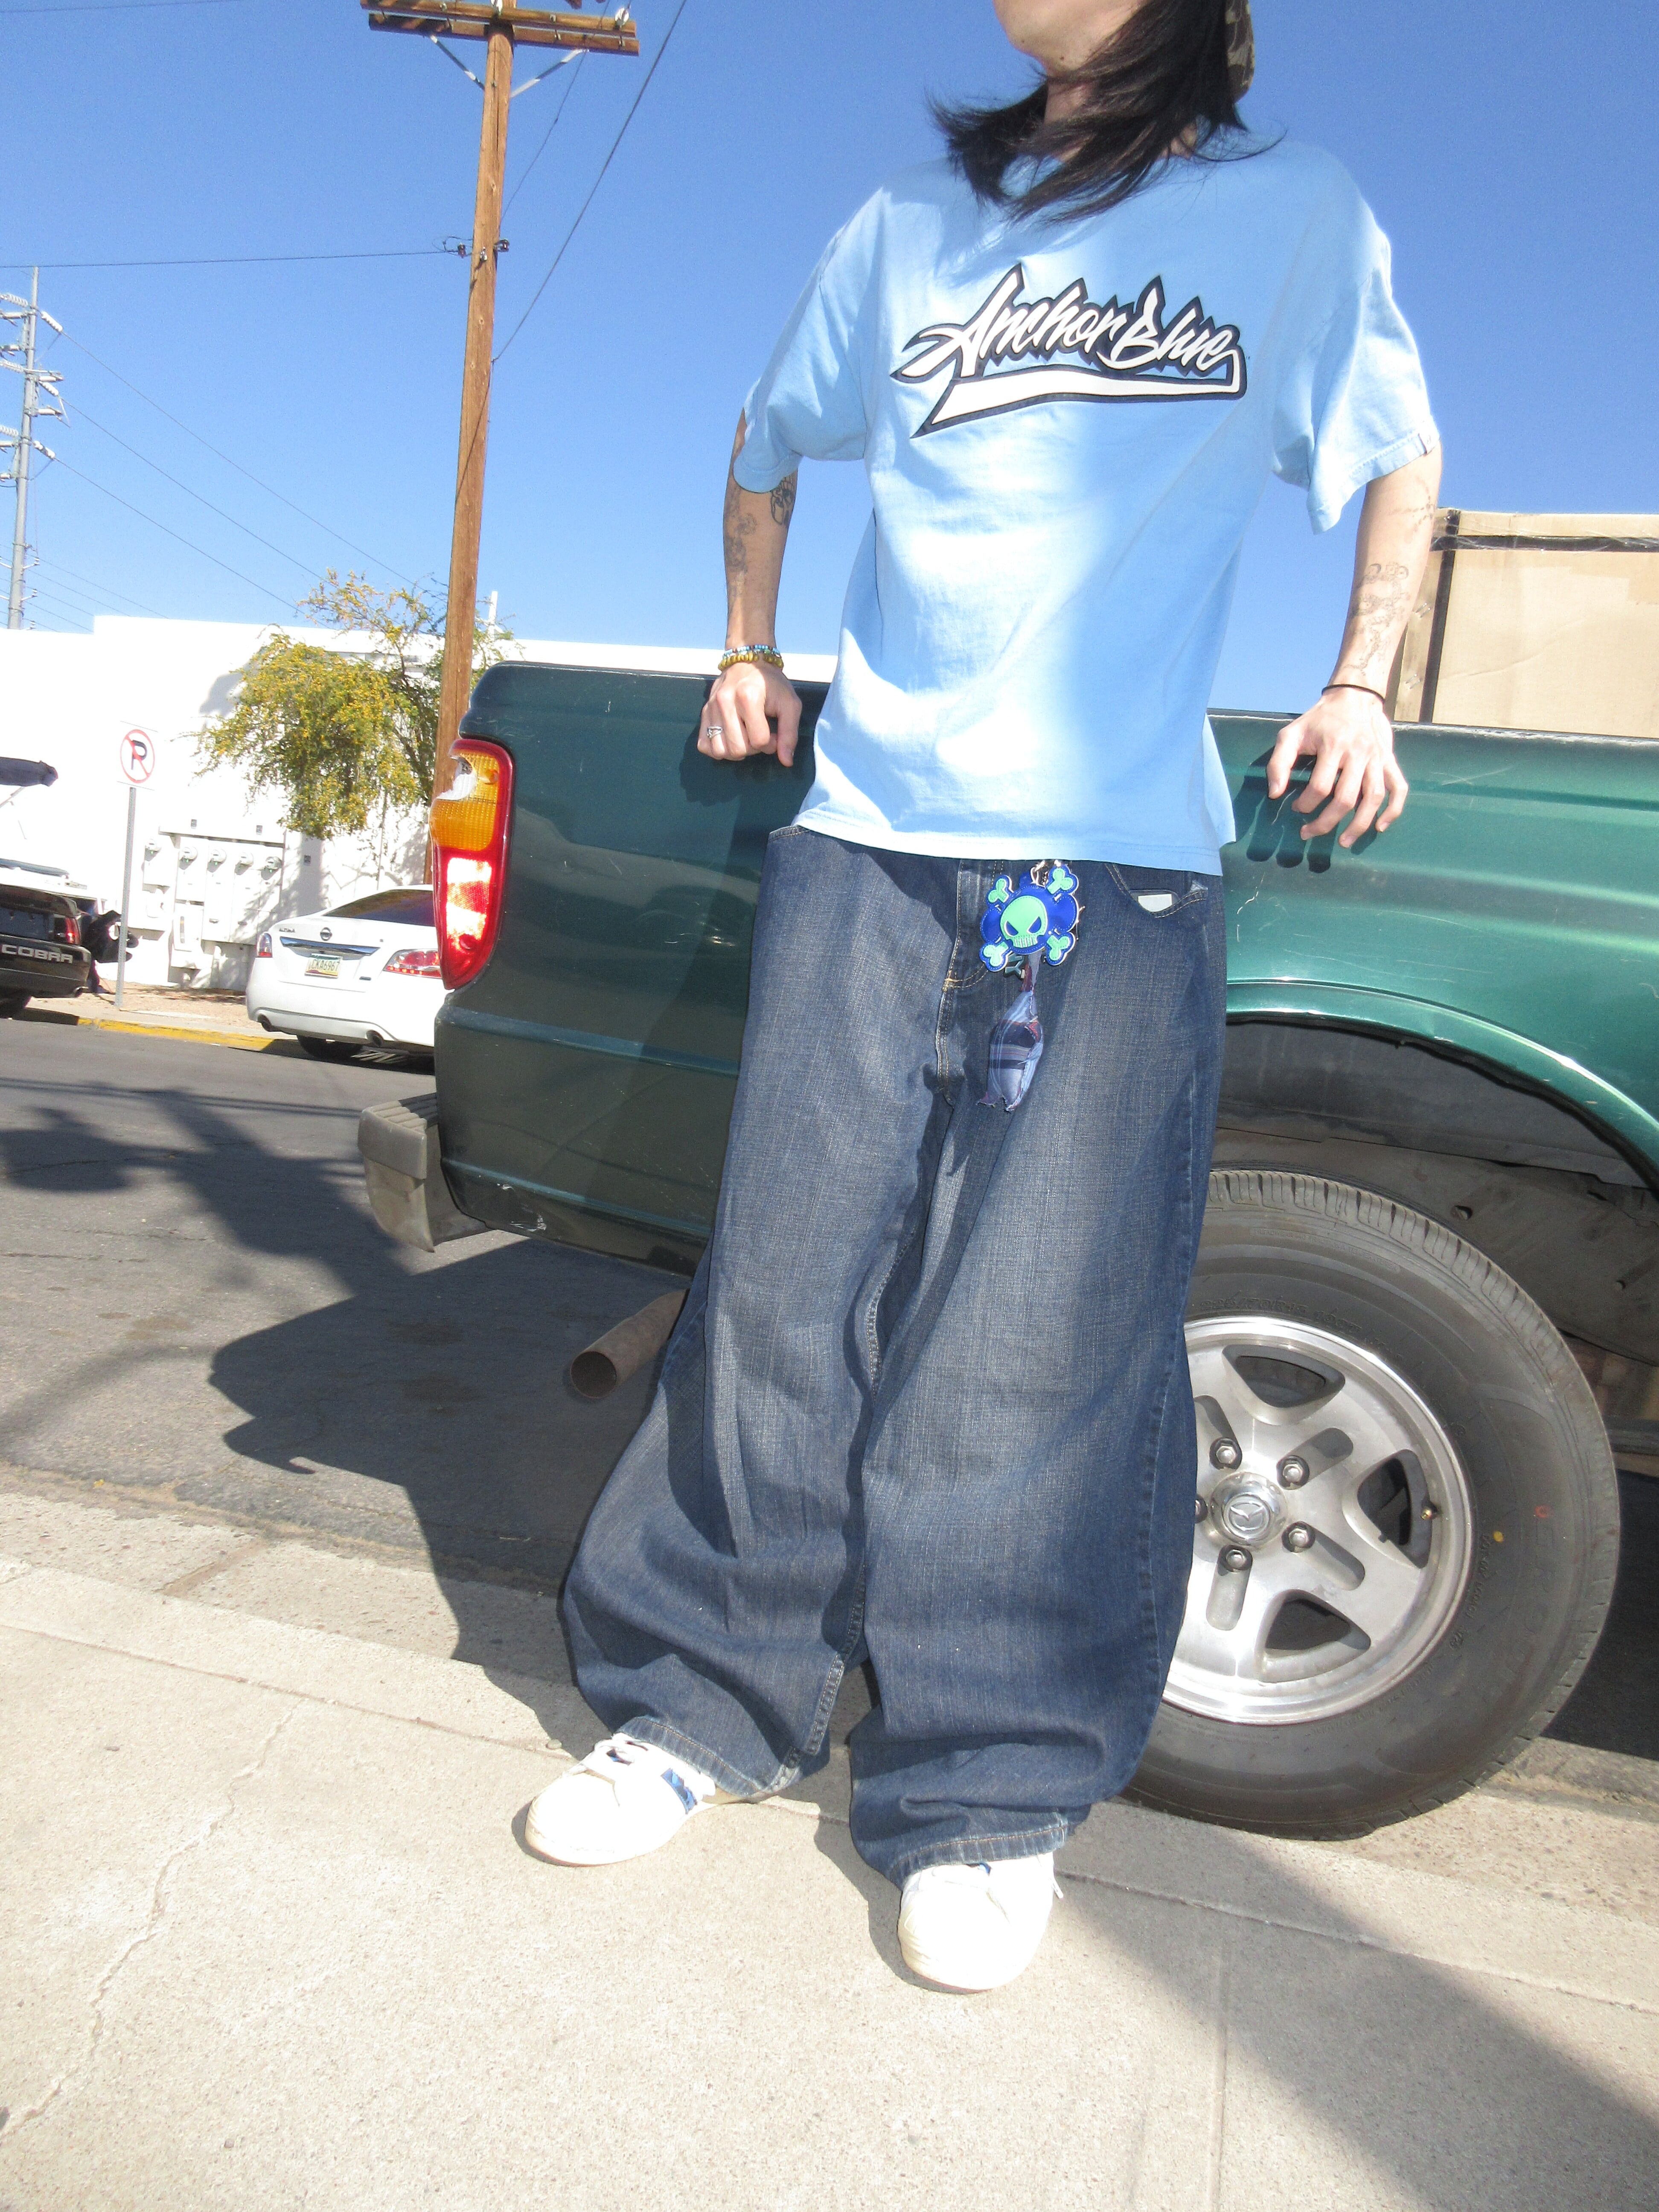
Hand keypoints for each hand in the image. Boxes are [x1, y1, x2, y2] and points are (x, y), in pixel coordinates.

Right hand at [698, 658, 801, 766]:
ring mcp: (711, 708)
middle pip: (738, 749)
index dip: (771, 743)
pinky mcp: (704, 713)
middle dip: (753, 749)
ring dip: (735, 751)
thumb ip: (789, 733)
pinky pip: (704, 745)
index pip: (759, 741)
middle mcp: (725, 702)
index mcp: (748, 697)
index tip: (774, 732)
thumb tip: (786, 762)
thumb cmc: (772, 684)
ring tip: (745, 737)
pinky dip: (718, 749)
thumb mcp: (789, 704)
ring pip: (720, 751)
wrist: (749, 662)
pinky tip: (730, 739)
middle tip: (759, 734)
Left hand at [1266, 689, 1407, 847]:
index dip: (1306, 804)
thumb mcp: (1292, 734)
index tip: (1296, 808)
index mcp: (1334, 746)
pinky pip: (1399, 788)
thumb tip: (1274, 793)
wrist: (1354, 697)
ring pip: (1374, 798)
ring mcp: (1377, 758)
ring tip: (1345, 842)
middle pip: (1346, 798)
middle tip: (1309, 833)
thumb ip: (1279, 762)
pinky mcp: (1389, 760)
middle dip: (1326, 822)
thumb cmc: (1319, 719)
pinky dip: (1393, 809)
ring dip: (1360, 824)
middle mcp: (1359, 754)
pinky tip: (1381, 826)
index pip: (1320, 787)